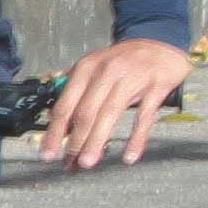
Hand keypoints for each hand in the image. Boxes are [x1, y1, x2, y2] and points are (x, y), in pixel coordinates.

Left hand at [46, 34, 192, 170]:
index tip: (48, 154)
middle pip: (86, 113)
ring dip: (97, 142)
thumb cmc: (124, 60)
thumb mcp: (94, 67)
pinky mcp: (156, 87)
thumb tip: (59, 123)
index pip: (65, 105)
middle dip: (75, 142)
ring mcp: (132, 79)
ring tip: (88, 163)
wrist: (160, 43)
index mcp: (86, 68)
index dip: (55, 132)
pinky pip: (144, 118)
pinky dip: (136, 139)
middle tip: (70, 165)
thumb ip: (76, 90)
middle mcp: (106, 72)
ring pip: (109, 115)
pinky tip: (129, 157)